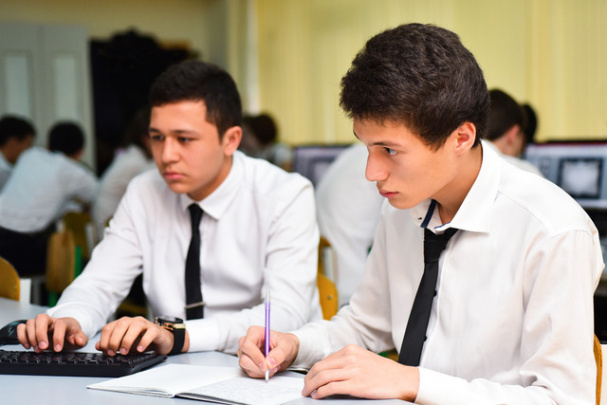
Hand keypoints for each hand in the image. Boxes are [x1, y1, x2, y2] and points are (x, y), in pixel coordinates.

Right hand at [16, 314, 86, 352]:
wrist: (66, 331)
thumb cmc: (71, 334)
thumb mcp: (80, 338)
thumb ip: (81, 339)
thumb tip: (79, 340)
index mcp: (64, 322)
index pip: (60, 325)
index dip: (58, 337)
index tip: (58, 349)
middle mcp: (50, 321)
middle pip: (42, 318)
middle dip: (40, 334)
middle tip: (43, 348)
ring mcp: (40, 324)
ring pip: (30, 322)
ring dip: (31, 337)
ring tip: (37, 349)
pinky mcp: (31, 328)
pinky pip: (21, 327)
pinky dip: (22, 336)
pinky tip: (27, 345)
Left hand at [95, 316, 182, 355]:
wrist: (160, 341)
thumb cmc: (140, 341)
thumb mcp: (123, 344)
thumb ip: (111, 344)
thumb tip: (98, 346)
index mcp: (122, 323)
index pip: (109, 328)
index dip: (105, 340)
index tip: (106, 352)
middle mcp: (133, 321)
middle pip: (121, 325)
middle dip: (115, 340)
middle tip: (114, 353)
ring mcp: (145, 324)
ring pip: (135, 326)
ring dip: (127, 340)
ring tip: (125, 352)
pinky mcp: (156, 330)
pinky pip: (150, 332)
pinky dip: (144, 341)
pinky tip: (140, 349)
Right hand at [238, 325, 299, 377]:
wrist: (286, 351)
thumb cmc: (285, 344)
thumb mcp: (286, 346)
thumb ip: (279, 354)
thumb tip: (269, 363)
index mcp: (254, 332)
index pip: (247, 345)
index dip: (255, 356)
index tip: (266, 365)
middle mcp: (247, 342)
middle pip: (244, 358)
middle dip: (258, 367)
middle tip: (271, 368)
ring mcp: (245, 353)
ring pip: (245, 366)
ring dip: (260, 371)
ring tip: (273, 367)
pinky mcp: (247, 362)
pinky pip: (250, 372)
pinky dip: (260, 374)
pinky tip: (269, 369)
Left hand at [302, 344, 418, 400]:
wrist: (403, 379)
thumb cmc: (385, 372)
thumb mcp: (364, 359)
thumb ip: (348, 362)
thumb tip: (331, 372)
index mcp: (351, 350)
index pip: (325, 360)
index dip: (313, 371)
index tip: (309, 378)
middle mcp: (350, 358)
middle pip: (320, 367)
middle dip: (308, 379)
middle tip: (305, 387)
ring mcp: (352, 370)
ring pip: (322, 377)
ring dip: (311, 386)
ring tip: (308, 393)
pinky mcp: (355, 384)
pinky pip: (331, 388)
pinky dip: (320, 392)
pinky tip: (318, 396)